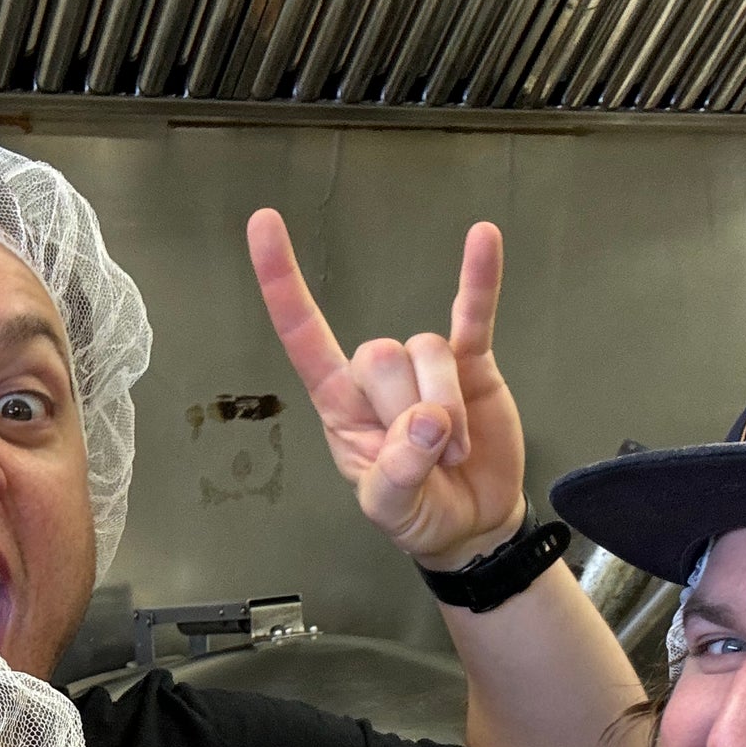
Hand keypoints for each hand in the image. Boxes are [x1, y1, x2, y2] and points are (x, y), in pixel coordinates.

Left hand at [247, 207, 527, 570]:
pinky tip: (483, 238)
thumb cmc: (419, 513)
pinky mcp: (471, 362)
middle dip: (409, 412)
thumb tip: (427, 425)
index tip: (262, 223)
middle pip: (381, 354)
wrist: (474, 523)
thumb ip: (396, 476)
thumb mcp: (391, 511)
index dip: (283, 284)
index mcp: (340, 406)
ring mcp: (425, 366)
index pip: (304, 336)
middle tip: (429, 461)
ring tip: (456, 454)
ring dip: (449, 409)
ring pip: (428, 350)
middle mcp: (376, 378)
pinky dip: (479, 279)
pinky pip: (473, 312)